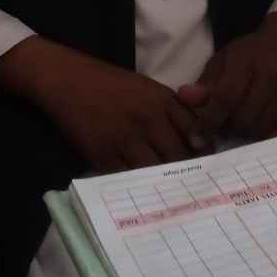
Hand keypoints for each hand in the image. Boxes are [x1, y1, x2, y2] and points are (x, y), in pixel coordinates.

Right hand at [0, 36, 211, 171]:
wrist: (68, 81)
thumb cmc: (111, 84)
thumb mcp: (148, 88)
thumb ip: (173, 110)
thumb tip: (199, 139)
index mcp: (162, 101)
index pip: (195, 132)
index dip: (204, 152)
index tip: (208, 165)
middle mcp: (147, 119)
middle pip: (178, 156)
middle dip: (187, 173)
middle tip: (193, 188)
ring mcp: (124, 139)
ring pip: (154, 171)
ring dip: (163, 184)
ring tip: (171, 195)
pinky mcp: (103, 155)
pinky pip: (127, 178)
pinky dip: (136, 187)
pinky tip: (143, 192)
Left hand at [177, 12, 276, 140]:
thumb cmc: (252, 51)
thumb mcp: (224, 59)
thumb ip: (205, 81)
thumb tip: (185, 98)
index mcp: (247, 62)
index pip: (225, 98)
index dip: (208, 121)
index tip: (196, 138)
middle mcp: (272, 78)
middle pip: (242, 118)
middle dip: (227, 127)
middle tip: (223, 124)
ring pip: (260, 130)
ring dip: (245, 133)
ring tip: (241, 123)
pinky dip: (265, 137)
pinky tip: (259, 127)